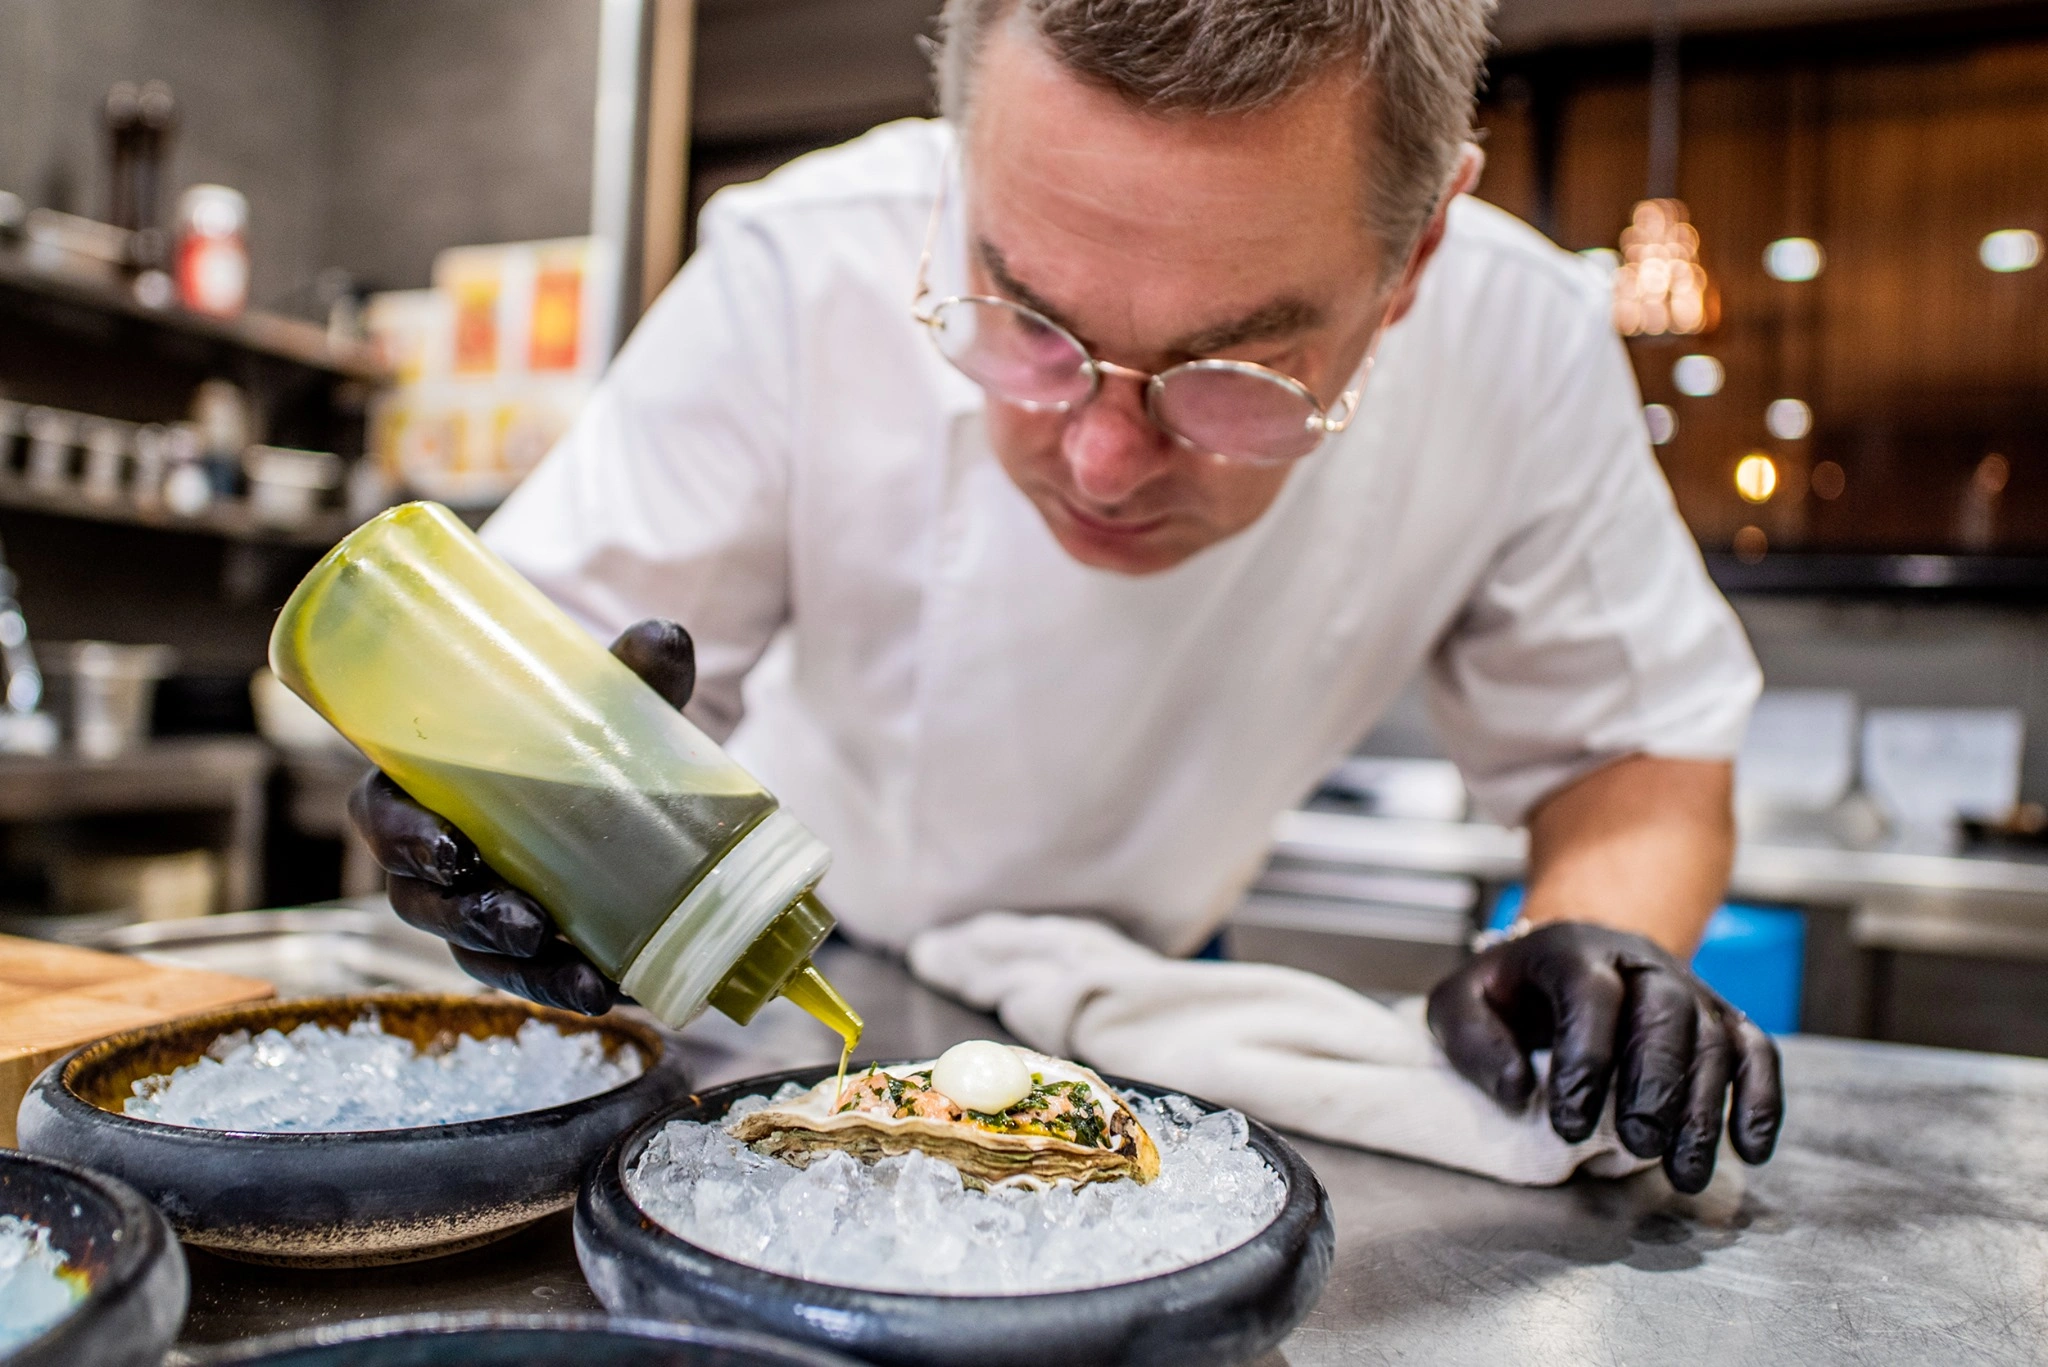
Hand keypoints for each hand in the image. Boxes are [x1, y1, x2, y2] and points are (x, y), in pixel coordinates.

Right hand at [348, 619, 699, 1014]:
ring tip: (575, 970)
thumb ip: (633, 668)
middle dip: (468, 916)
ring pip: (472, 946)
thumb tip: (663, 637)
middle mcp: (436, 852)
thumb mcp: (605, 695)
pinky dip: (559, 987)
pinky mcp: (523, 937)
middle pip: (421, 898)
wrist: (627, 770)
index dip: (401, 838)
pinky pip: (524, 974)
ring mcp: (477, 900)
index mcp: (424, 783)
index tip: (449, 850)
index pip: (380, 814)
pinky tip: (601, 994)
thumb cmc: (582, 728)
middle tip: (525, 920)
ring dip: (517, 965)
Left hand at [1425, 921, 1781, 1192]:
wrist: (1565, 958)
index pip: (1591, 995)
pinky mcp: (1718, 1017)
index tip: (1568, 1124)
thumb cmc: (1510, 992)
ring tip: (1684, 1172)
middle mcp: (1639, 962)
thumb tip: (1520, 1092)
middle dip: (1656, 1085)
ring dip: (1706, 1109)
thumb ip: (1472, 1041)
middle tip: (1637, 1145)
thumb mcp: (1461, 1002)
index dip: (1586, 1059)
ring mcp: (1687, 987)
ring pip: (1714, 1038)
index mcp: (1572, 952)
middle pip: (1666, 1012)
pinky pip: (1755, 1050)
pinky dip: (1761, 1099)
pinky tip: (1750, 1149)